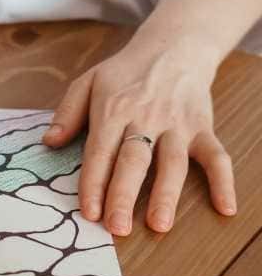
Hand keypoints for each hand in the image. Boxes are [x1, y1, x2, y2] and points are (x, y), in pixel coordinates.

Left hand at [42, 38, 235, 235]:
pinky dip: (223, 181)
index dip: (93, 183)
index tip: (88, 212)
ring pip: (172, 163)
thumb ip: (67, 113)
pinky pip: (216, 156)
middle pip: (134, 161)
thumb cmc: (124, 72)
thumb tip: (49, 142)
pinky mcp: (203, 127)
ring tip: (159, 225)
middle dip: (124, 195)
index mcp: (113, 109)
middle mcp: (145, 118)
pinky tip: (225, 207)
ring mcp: (177, 125)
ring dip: (166, 195)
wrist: (173, 47)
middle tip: (116, 228)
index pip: (100, 152)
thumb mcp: (87, 82)